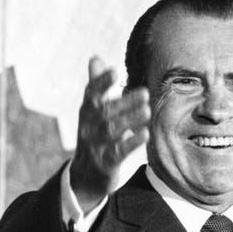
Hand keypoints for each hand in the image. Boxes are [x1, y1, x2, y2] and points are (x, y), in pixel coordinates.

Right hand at [71, 56, 149, 211]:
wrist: (86, 174)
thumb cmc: (94, 135)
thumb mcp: (92, 111)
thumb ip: (96, 85)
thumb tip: (95, 57)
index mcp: (86, 112)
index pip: (91, 94)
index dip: (100, 83)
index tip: (114, 71)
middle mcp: (88, 127)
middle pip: (105, 112)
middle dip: (124, 103)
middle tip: (145, 93)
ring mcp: (96, 145)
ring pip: (112, 131)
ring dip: (130, 120)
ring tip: (147, 111)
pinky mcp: (105, 163)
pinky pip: (118, 152)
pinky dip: (131, 143)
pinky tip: (145, 134)